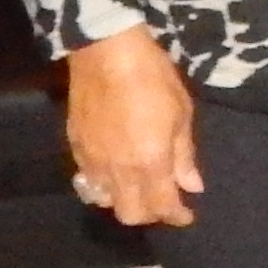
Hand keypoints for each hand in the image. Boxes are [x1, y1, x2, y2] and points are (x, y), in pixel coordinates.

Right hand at [64, 25, 203, 226]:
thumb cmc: (152, 77)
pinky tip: (113, 171)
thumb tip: (192, 186)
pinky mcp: (75, 147)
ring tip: (137, 187)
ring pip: (105, 201)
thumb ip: (184, 155)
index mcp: (150, 162)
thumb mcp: (181, 112)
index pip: (163, 207)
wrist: (106, 51)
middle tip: (163, 201)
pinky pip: (87, 180)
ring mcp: (93, 161)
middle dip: (150, 214)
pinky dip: (102, 185)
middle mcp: (119, 170)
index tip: (186, 214)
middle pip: (130, 214)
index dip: (177, 216)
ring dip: (123, 201)